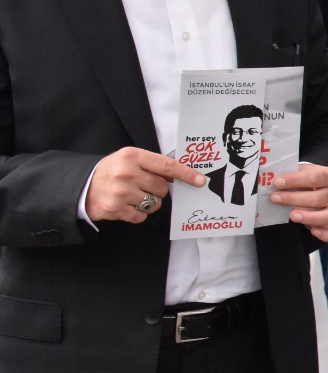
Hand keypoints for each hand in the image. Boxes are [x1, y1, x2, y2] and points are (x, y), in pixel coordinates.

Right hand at [85, 147, 205, 223]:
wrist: (82, 186)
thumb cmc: (112, 171)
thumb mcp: (129, 159)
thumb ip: (153, 165)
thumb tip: (182, 175)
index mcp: (132, 156)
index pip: (167, 166)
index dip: (186, 174)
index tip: (200, 180)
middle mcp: (127, 173)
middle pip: (162, 188)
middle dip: (157, 190)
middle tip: (143, 186)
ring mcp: (121, 192)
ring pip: (154, 203)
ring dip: (148, 203)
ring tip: (133, 196)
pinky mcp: (116, 209)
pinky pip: (142, 216)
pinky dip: (138, 213)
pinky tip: (126, 205)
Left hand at [267, 162, 327, 241]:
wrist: (314, 188)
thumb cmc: (305, 180)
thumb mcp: (300, 171)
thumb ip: (290, 173)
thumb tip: (272, 177)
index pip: (315, 177)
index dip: (296, 180)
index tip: (278, 182)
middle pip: (318, 198)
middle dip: (294, 199)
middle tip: (274, 198)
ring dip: (310, 217)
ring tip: (292, 216)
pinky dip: (326, 234)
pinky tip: (313, 231)